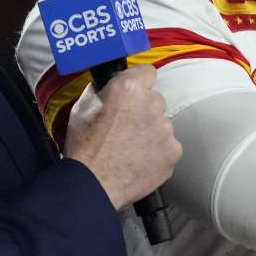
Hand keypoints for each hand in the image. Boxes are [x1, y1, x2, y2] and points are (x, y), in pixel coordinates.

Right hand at [64, 65, 182, 210]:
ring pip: (162, 124)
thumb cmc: (84, 147)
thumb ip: (102, 89)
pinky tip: (139, 160)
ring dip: (151, 132)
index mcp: (129, 88)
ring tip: (130, 148)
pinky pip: (168, 146)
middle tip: (127, 126)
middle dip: (144, 110)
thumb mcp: (82, 107)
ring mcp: (165, 129)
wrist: (93, 184)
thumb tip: (110, 84)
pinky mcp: (173, 151)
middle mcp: (152, 104)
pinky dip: (158, 152)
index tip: (134, 92)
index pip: (147, 72)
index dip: (139, 82)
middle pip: (155, 100)